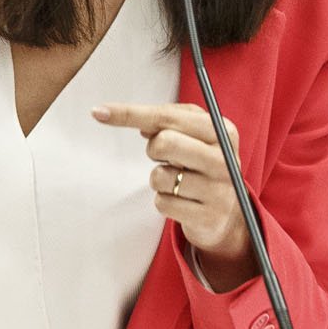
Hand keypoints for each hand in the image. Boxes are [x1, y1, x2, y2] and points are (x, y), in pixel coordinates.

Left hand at [94, 102, 255, 291]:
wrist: (228, 213)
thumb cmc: (203, 165)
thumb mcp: (196, 136)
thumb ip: (170, 120)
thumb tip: (142, 125)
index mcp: (222, 130)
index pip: (169, 116)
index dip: (131, 113)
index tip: (99, 112)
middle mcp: (224, 158)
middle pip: (165, 142)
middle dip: (153, 149)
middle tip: (163, 156)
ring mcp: (218, 189)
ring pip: (159, 177)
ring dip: (159, 179)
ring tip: (178, 181)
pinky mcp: (207, 216)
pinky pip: (162, 204)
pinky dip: (163, 201)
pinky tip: (181, 200)